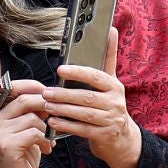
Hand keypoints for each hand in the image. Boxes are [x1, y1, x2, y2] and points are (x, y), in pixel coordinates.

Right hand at [0, 79, 52, 167]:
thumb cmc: (21, 160)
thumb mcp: (26, 132)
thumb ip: (32, 114)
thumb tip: (50, 97)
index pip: (13, 88)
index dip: (34, 86)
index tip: (51, 94)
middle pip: (24, 99)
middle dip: (45, 105)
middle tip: (56, 117)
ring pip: (32, 118)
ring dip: (47, 129)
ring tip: (49, 141)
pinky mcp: (7, 146)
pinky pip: (34, 133)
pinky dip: (45, 141)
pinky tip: (47, 150)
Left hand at [47, 26, 142, 167]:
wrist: (121, 137)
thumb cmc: (110, 104)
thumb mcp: (111, 82)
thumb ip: (108, 58)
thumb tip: (111, 29)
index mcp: (115, 86)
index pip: (96, 76)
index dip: (78, 72)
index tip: (60, 69)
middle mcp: (115, 102)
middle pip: (86, 96)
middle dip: (64, 94)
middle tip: (46, 92)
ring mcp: (111, 120)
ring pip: (83, 113)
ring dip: (62, 109)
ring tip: (47, 105)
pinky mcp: (104, 135)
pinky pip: (82, 130)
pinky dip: (66, 125)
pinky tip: (53, 121)